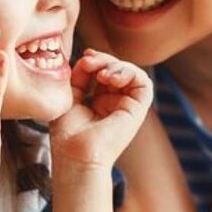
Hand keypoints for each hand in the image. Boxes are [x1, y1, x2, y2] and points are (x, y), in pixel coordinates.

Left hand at [49, 49, 152, 171]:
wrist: (75, 155)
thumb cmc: (68, 135)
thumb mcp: (69, 96)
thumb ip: (79, 75)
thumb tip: (88, 56)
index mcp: (99, 103)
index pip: (103, 72)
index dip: (96, 61)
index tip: (84, 57)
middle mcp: (115, 104)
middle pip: (117, 70)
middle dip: (103, 60)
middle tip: (88, 61)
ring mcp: (127, 107)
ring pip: (131, 73)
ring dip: (115, 65)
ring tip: (100, 73)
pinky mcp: (138, 110)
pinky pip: (143, 83)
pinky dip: (129, 73)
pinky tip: (111, 78)